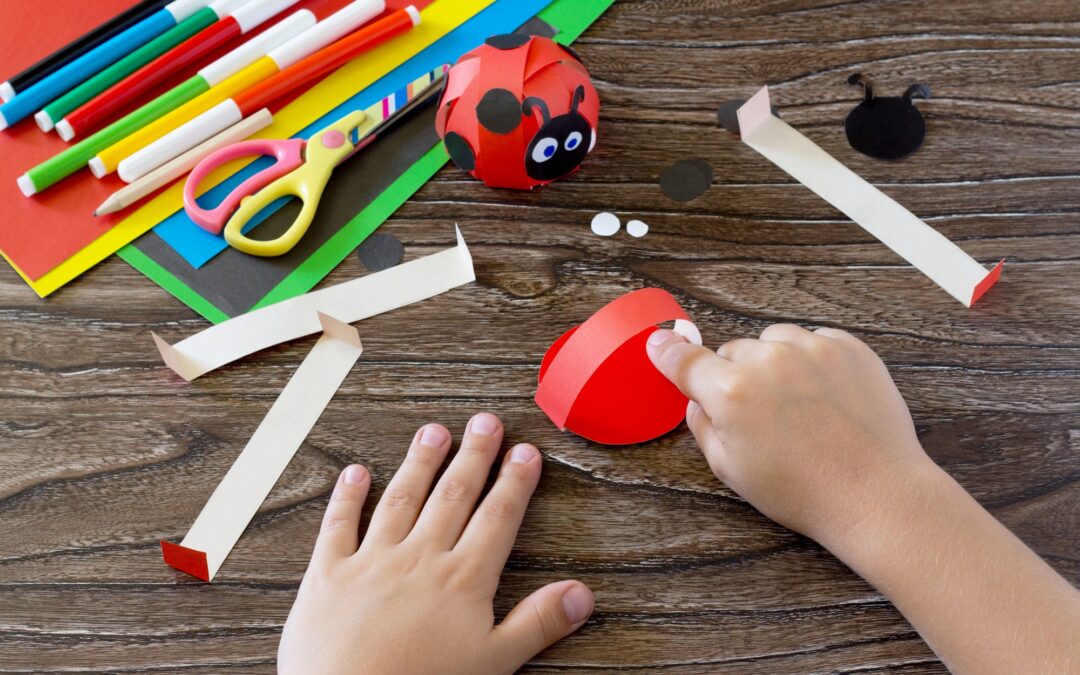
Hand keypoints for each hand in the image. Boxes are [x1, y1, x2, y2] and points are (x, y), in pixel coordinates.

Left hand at [278, 413, 594, 674]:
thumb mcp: (494, 664)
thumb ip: (536, 624)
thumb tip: (581, 594)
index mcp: (461, 580)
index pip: (497, 518)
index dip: (514, 482)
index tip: (525, 452)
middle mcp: (419, 559)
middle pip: (453, 496)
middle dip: (473, 456)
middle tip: (485, 421)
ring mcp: (371, 562)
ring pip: (400, 499)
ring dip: (420, 462)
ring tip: (434, 432)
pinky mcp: (328, 575)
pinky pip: (337, 525)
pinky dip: (346, 497)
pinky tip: (355, 473)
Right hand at [646, 324, 931, 548]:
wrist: (876, 493)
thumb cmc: (803, 490)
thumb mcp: (731, 470)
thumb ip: (702, 425)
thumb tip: (695, 397)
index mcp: (731, 392)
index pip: (685, 359)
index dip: (669, 353)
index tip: (660, 344)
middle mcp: (768, 361)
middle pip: (733, 351)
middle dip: (737, 375)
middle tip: (760, 414)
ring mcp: (812, 349)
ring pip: (772, 341)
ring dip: (774, 363)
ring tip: (796, 405)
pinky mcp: (848, 347)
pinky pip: (813, 341)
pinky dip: (811, 361)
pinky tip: (823, 398)